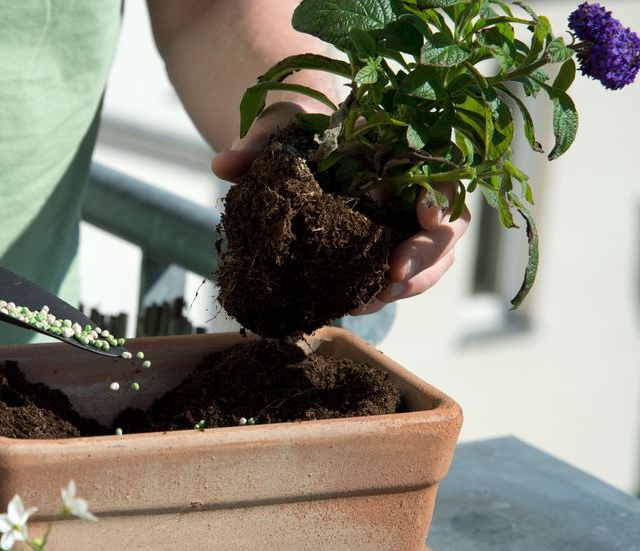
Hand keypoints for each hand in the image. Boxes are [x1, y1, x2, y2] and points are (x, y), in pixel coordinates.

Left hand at [211, 101, 470, 313]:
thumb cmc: (297, 128)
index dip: (440, 195)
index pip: (442, 169)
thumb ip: (259, 142)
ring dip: (409, 283)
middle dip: (426, 255)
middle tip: (395, 276)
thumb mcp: (279, 126)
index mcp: (404, 146)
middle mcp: (416, 185)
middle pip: (448, 224)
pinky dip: (384, 291)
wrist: (293, 146)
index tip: (424, 215)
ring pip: (433, 257)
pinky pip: (401, 273)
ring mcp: (407, 219)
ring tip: (370, 301)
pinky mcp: (387, 245)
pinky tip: (356, 304)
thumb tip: (222, 166)